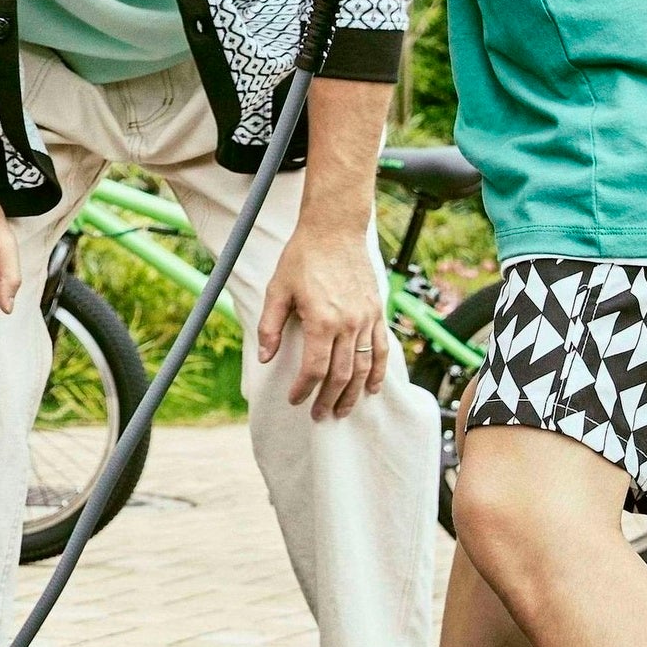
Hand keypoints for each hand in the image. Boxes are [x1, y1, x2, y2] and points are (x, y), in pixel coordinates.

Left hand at [254, 228, 386, 420]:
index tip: (294, 400)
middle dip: (329, 399)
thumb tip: (265, 357)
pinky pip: (381, 349)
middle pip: (341, 374)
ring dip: (353, 393)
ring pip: (363, 367)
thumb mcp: (277, 290)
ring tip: (342, 410)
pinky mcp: (377, 312)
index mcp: (321, 320)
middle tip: (319, 415)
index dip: (304, 389)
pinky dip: (378, 372)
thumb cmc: (302, 257)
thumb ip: (270, 326)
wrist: (335, 230)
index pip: (314, 368)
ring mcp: (366, 319)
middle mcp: (348, 323)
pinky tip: (371, 388)